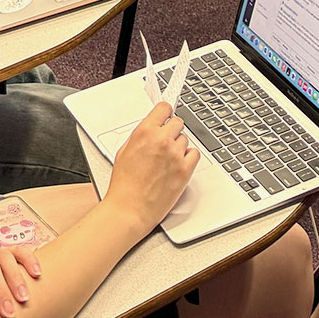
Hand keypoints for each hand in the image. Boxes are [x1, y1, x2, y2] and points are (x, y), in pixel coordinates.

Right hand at [106, 102, 199, 234]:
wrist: (129, 210)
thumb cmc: (124, 185)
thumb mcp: (124, 151)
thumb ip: (142, 135)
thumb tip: (153, 126)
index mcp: (144, 132)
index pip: (164, 108)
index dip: (165, 114)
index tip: (165, 117)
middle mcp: (161, 140)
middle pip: (178, 122)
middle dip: (171, 131)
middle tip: (164, 143)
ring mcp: (175, 154)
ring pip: (185, 139)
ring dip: (178, 147)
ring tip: (165, 162)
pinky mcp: (185, 169)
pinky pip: (194, 154)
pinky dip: (188, 158)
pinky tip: (176, 166)